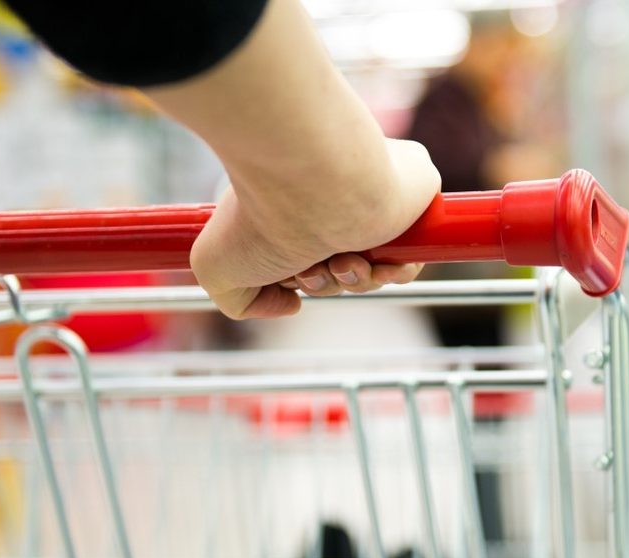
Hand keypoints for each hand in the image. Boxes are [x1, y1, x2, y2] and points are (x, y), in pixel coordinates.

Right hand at [189, 138, 440, 318]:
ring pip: (374, 269)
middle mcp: (331, 200)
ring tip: (340, 260)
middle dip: (325, 283)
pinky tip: (372, 262)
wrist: (314, 181)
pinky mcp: (413, 198)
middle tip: (311, 268)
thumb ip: (240, 301)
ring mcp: (372, 198)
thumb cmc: (261, 215)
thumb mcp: (215, 268)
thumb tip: (292, 305)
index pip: (306, 257)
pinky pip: (410, 258)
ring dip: (354, 281)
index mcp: (292, 206)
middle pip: (340, 269)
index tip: (289, 276)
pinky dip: (393, 274)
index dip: (301, 280)